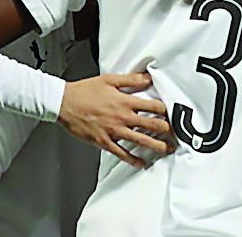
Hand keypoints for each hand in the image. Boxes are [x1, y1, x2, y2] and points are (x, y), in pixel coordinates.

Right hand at [58, 73, 173, 168]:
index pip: (153, 106)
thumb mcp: (110, 79)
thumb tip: (148, 78)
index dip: (166, 110)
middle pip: (151, 125)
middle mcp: (123, 117)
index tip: (174, 113)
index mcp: (125, 101)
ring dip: (156, 146)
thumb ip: (131, 79)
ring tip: (167, 149)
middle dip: (167, 130)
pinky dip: (133, 159)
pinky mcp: (104, 142)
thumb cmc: (85, 91)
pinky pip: (122, 153)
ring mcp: (114, 131)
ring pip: (140, 141)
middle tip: (177, 134)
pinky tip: (141, 163)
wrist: (64, 104)